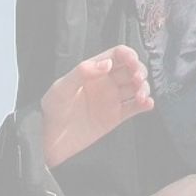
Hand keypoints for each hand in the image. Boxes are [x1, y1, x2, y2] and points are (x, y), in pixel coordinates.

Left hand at [37, 44, 152, 168]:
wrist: (49, 141)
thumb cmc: (51, 111)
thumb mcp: (61, 89)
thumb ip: (81, 73)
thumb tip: (107, 63)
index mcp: (92, 72)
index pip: (116, 55)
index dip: (128, 54)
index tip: (132, 61)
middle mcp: (105, 83)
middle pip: (131, 69)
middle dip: (139, 71)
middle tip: (137, 79)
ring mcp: (112, 100)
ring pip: (137, 87)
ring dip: (144, 88)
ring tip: (140, 96)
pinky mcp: (117, 116)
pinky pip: (136, 107)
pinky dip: (145, 104)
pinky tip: (146, 104)